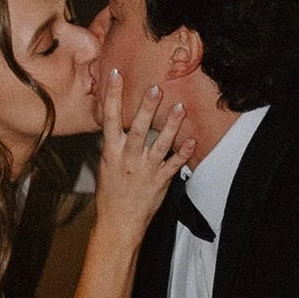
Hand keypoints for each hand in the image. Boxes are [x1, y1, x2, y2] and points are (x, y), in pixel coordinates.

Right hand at [90, 65, 188, 252]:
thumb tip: (116, 121)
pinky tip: (192, 139)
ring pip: (161, 144)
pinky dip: (184, 152)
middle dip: (147, 108)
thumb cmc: (110, 193)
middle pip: (139, 129)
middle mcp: (129, 159)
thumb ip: (114, 144)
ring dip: (171, 125)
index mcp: (112, 152)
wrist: (118, 223)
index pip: (111, 119)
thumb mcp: (106, 165)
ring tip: (180, 107)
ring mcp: (146, 170)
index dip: (113, 96)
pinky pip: (174, 164)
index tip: (116, 75)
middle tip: (156, 88)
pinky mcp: (160, 181)